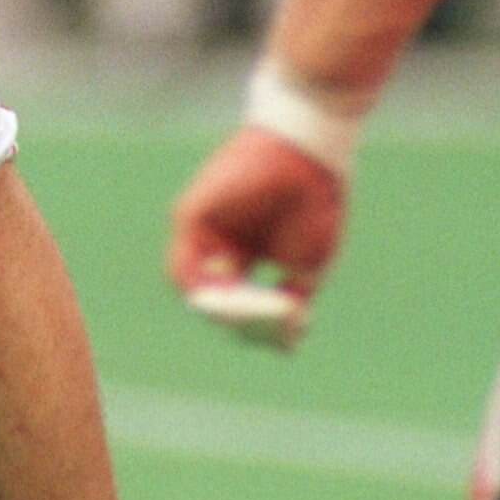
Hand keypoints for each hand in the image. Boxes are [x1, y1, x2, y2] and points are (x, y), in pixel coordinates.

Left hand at [168, 125, 346, 326]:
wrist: (309, 158)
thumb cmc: (315, 205)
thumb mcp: (306, 266)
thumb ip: (289, 303)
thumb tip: (285, 342)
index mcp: (243, 253)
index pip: (237, 304)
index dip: (257, 329)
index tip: (285, 342)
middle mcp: (218, 244)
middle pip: (215, 302)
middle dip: (242, 325)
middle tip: (270, 334)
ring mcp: (202, 231)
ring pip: (195, 292)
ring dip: (224, 314)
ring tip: (254, 319)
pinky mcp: (189, 217)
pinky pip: (185, 270)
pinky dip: (209, 294)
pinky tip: (238, 300)